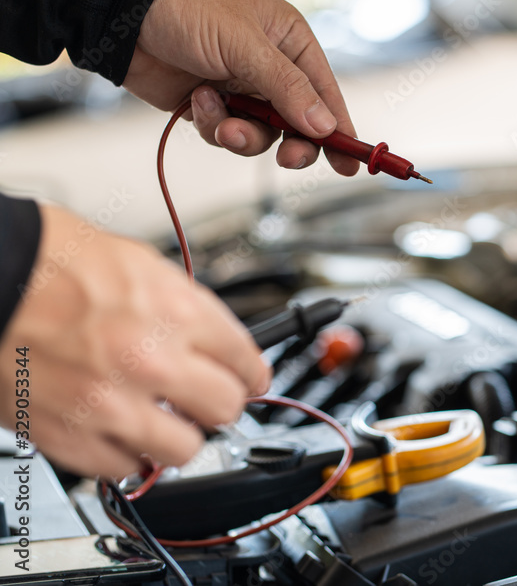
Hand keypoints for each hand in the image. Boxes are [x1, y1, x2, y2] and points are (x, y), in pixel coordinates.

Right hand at [0, 205, 269, 477]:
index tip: (252, 380)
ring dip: (180, 435)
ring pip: (185, 449)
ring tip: (166, 420)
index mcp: (177, 314)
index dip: (254, 372)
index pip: (247, 360)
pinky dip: (127, 454)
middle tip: (209, 398)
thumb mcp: (141, 264)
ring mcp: (112, 405)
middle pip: (227, 408)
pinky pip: (123, 468)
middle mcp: (152, 362)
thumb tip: (211, 339)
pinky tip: (122, 433)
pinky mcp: (71, 436)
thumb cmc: (50, 260)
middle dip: (222, 402)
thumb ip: (183, 308)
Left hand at [123, 0, 359, 173]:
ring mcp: (242, 89)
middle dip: (292, 143)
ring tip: (220, 120)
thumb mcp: (244, 45)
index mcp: (290, 41)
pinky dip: (214, 126)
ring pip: (262, 135)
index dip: (340, 128)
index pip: (325, 92)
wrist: (123, 14)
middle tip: (286, 158)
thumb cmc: (187, 9)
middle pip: (299, 123)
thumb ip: (286, 88)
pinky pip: (228, 134)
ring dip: (242, 135)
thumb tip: (324, 125)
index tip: (351, 163)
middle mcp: (271, 67)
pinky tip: (197, 101)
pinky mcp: (213, 106)